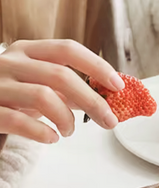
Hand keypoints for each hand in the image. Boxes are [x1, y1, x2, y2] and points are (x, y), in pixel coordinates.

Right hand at [0, 39, 124, 142]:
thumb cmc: (13, 96)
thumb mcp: (40, 86)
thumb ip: (68, 89)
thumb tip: (107, 98)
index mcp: (27, 51)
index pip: (67, 49)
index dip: (96, 66)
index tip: (118, 85)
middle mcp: (11, 62)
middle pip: (61, 76)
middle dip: (92, 101)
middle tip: (109, 121)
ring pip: (43, 97)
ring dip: (66, 119)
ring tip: (69, 131)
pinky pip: (19, 121)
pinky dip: (42, 133)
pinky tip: (52, 138)